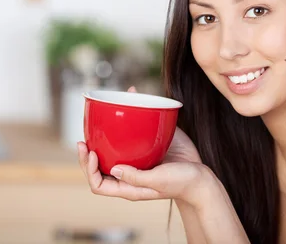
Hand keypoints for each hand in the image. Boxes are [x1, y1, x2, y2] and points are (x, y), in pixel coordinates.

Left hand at [77, 86, 206, 206]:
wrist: (202, 175)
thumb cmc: (181, 183)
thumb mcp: (158, 182)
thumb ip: (136, 178)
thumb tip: (113, 169)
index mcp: (127, 186)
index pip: (98, 184)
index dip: (89, 170)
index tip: (91, 152)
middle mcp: (129, 172)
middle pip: (100, 165)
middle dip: (88, 153)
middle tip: (84, 138)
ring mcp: (138, 158)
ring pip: (114, 147)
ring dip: (104, 135)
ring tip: (98, 120)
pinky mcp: (150, 144)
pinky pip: (134, 132)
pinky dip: (130, 117)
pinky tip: (130, 99)